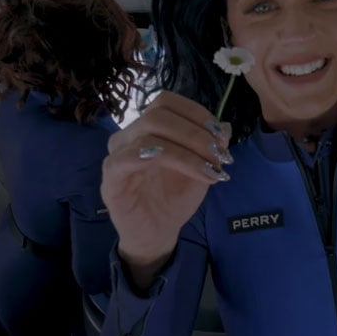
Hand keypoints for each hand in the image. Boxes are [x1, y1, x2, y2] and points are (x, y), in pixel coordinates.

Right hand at [101, 91, 232, 270]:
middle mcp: (130, 135)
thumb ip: (211, 146)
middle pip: (158, 113)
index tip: (221, 136)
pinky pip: (126, 158)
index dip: (196, 113)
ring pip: (147, 133)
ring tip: (210, 169)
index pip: (167, 102)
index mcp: (149, 127)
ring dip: (186, 149)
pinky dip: (159, 157)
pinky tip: (185, 171)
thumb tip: (226, 127)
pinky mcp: (111, 177)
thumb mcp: (201, 169)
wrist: (158, 233)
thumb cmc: (175, 198)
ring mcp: (117, 154)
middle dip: (195, 132)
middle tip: (219, 155)